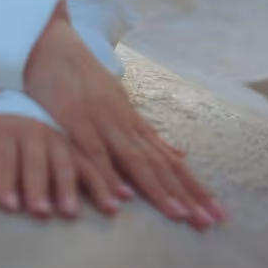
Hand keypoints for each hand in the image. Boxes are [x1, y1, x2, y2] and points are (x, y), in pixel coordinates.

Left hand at [0, 115, 135, 219]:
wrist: (25, 87)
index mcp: (6, 127)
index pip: (4, 156)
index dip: (4, 180)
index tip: (8, 207)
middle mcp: (34, 129)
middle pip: (35, 159)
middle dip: (37, 187)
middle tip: (40, 213)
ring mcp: (59, 134)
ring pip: (67, 159)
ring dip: (70, 186)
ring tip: (71, 212)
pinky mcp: (77, 139)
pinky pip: (93, 158)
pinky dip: (105, 178)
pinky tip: (116, 197)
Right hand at [23, 8, 226, 229]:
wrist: (50, 45)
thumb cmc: (83, 78)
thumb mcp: (119, 104)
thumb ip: (146, 134)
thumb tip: (180, 155)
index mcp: (134, 122)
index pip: (169, 161)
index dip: (193, 187)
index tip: (216, 214)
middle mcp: (125, 123)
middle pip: (159, 164)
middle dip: (185, 194)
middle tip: (209, 222)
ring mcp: (102, 120)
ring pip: (134, 160)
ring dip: (156, 189)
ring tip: (178, 215)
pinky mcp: (75, 120)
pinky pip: (94, 153)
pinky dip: (108, 175)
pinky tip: (121, 198)